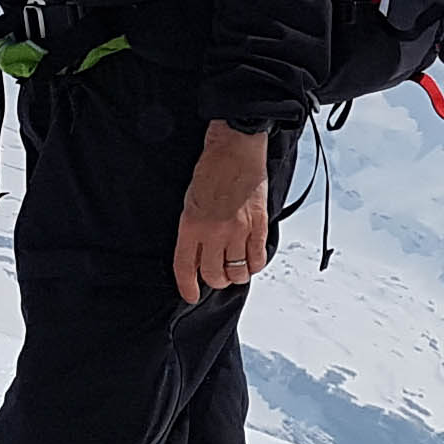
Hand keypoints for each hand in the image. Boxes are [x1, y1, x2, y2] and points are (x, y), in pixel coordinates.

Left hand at [174, 122, 274, 303]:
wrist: (236, 148)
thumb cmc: (211, 169)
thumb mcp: (189, 201)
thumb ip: (192, 231)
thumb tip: (197, 256)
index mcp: (191, 225)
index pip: (185, 267)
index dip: (187, 287)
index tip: (190, 294)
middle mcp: (214, 232)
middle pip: (213, 274)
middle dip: (214, 280)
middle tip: (215, 275)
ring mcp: (238, 230)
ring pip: (237, 272)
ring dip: (235, 275)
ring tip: (234, 268)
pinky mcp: (258, 225)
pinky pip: (258, 259)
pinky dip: (254, 264)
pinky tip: (250, 259)